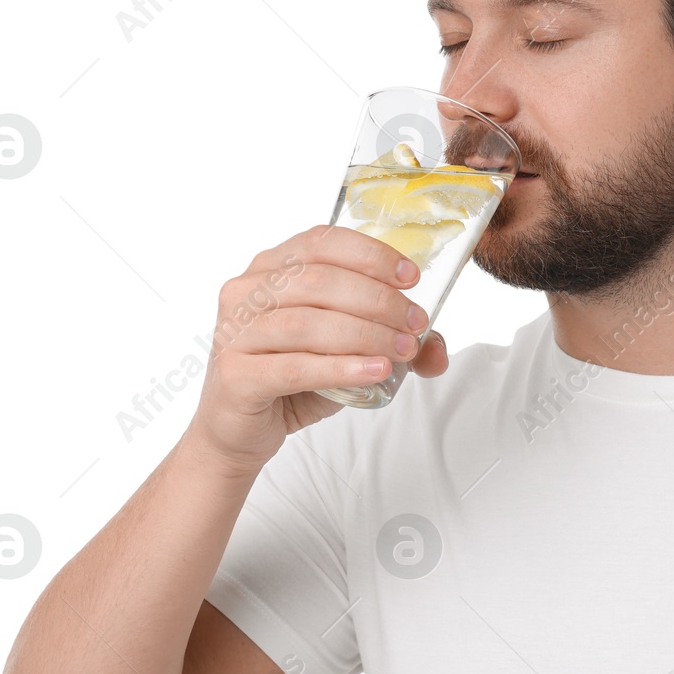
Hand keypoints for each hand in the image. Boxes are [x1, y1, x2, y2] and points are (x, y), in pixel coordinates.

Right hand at [183, 224, 447, 475]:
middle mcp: (247, 292)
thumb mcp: (346, 351)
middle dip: (378, 300)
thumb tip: (437, 350)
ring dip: (365, 334)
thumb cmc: (291, 378)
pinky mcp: (236, 374)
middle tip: (414, 323)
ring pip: (308, 323)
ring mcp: (236, 332)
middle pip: (319, 281)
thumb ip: (391, 341)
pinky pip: (294, 367)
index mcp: (272, 267)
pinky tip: (374, 371)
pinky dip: (341, 368)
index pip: (322, 242)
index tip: (410, 278)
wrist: (240, 430)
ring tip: (403, 349)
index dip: (370, 255)